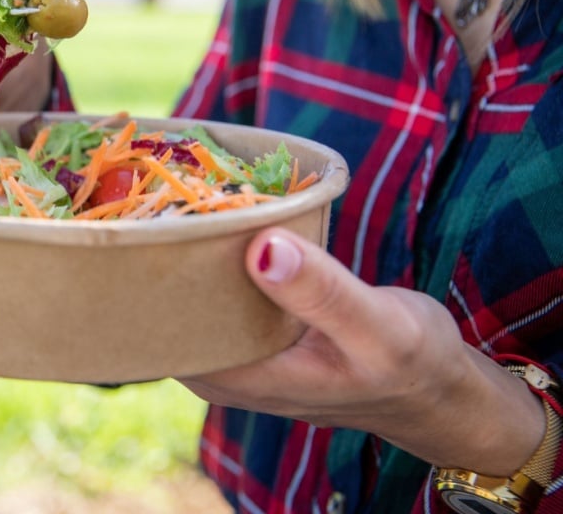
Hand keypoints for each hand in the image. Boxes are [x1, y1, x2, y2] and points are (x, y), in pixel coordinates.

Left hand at [178, 227, 545, 475]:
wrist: (433, 389)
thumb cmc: (412, 364)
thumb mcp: (380, 330)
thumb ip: (322, 293)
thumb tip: (261, 249)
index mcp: (236, 379)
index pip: (157, 326)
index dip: (144, 273)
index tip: (145, 216)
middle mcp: (219, 370)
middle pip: (156, 307)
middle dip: (154, 252)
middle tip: (156, 188)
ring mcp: (230, 351)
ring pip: (180, 294)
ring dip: (180, 248)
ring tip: (176, 191)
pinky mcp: (246, 329)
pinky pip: (209, 287)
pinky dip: (209, 254)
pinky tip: (214, 214)